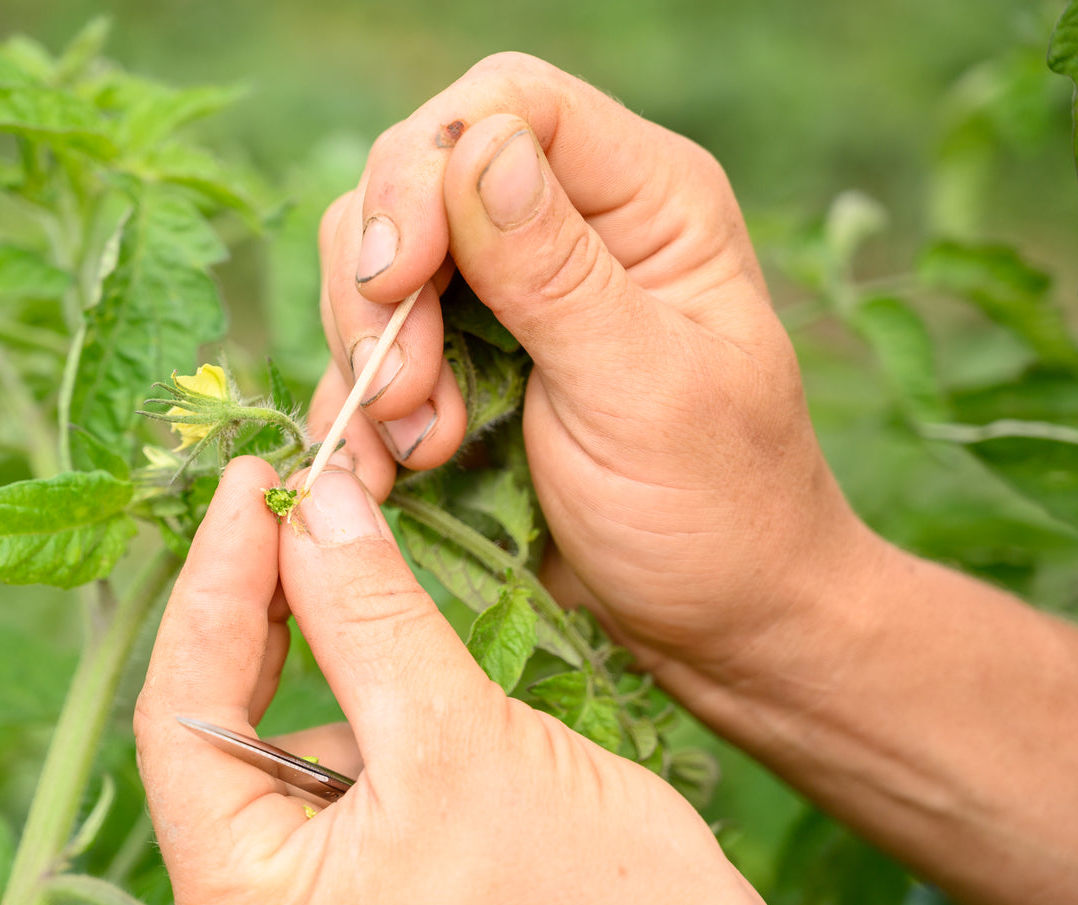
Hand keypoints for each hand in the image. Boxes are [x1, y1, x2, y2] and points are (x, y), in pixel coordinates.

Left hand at [134, 457, 854, 904]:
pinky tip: (402, 675)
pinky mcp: (343, 900)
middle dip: (257, 607)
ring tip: (368, 584)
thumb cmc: (598, 901)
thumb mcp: (460, 735)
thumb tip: (307, 501)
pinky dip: (350, 700)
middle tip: (291, 497)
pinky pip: (317, 772)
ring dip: (312, 652)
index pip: (180, 715)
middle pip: (211, 727)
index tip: (251, 483)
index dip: (213, 584)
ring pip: (269, 740)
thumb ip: (366, 614)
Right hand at [313, 53, 875, 677]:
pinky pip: (371, 345)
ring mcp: (508, 296)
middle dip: (385, 286)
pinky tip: (395, 469)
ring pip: (376, 262)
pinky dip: (361, 404)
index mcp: (645, 202)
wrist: (716, 626)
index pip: (508, 104)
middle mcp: (570, 227)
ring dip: (371, 357)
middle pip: (416, 178)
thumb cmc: (716, 511)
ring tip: (421, 450)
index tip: (399, 280)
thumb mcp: (643, 391)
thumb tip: (474, 144)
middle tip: (404, 399)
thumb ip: (557, 272)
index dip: (427, 168)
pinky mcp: (463, 364)